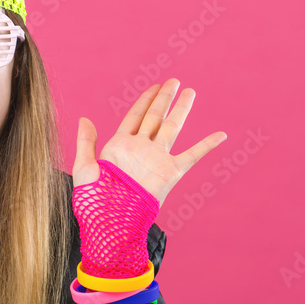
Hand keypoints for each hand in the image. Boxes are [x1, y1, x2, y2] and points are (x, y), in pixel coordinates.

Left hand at [73, 78, 226, 206]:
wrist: (111, 222)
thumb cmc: (93, 200)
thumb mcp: (84, 168)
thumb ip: (85, 142)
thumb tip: (84, 118)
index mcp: (120, 146)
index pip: (135, 116)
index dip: (145, 100)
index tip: (154, 86)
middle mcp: (141, 149)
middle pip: (155, 116)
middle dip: (164, 98)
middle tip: (174, 81)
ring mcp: (157, 159)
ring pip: (172, 128)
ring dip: (181, 109)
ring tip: (190, 92)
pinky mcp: (170, 173)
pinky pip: (192, 156)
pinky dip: (206, 145)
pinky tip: (220, 135)